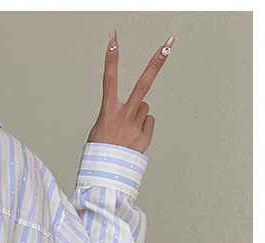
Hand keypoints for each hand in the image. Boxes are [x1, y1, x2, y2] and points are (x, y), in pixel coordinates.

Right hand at [87, 31, 173, 153]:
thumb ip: (116, 115)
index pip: (109, 80)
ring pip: (144, 109)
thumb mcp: (98, 131)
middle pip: (143, 84)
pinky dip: (142, 129)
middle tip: (168, 42)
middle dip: (156, 62)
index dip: (111, 58)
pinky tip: (133, 139)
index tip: (113, 39)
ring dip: (138, 116)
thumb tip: (138, 110)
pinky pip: (148, 123)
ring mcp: (136, 126)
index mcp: (107, 112)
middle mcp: (124, 116)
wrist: (103, 179)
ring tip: (126, 132)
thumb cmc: (98, 154)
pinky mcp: (145, 138)